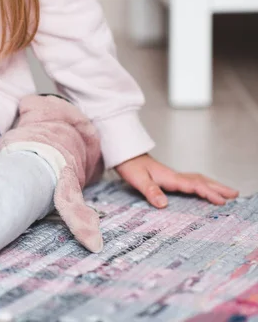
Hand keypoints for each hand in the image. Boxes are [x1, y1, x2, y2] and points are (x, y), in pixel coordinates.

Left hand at [115, 154, 237, 208]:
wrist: (125, 155)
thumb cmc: (131, 167)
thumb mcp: (138, 180)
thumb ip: (151, 191)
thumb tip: (163, 205)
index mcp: (170, 177)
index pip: (194, 185)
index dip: (208, 193)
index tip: (222, 201)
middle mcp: (175, 176)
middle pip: (201, 181)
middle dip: (218, 188)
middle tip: (235, 194)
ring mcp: (173, 176)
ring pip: (198, 179)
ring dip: (212, 185)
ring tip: (226, 192)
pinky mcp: (169, 177)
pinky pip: (191, 181)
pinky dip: (202, 184)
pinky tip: (203, 189)